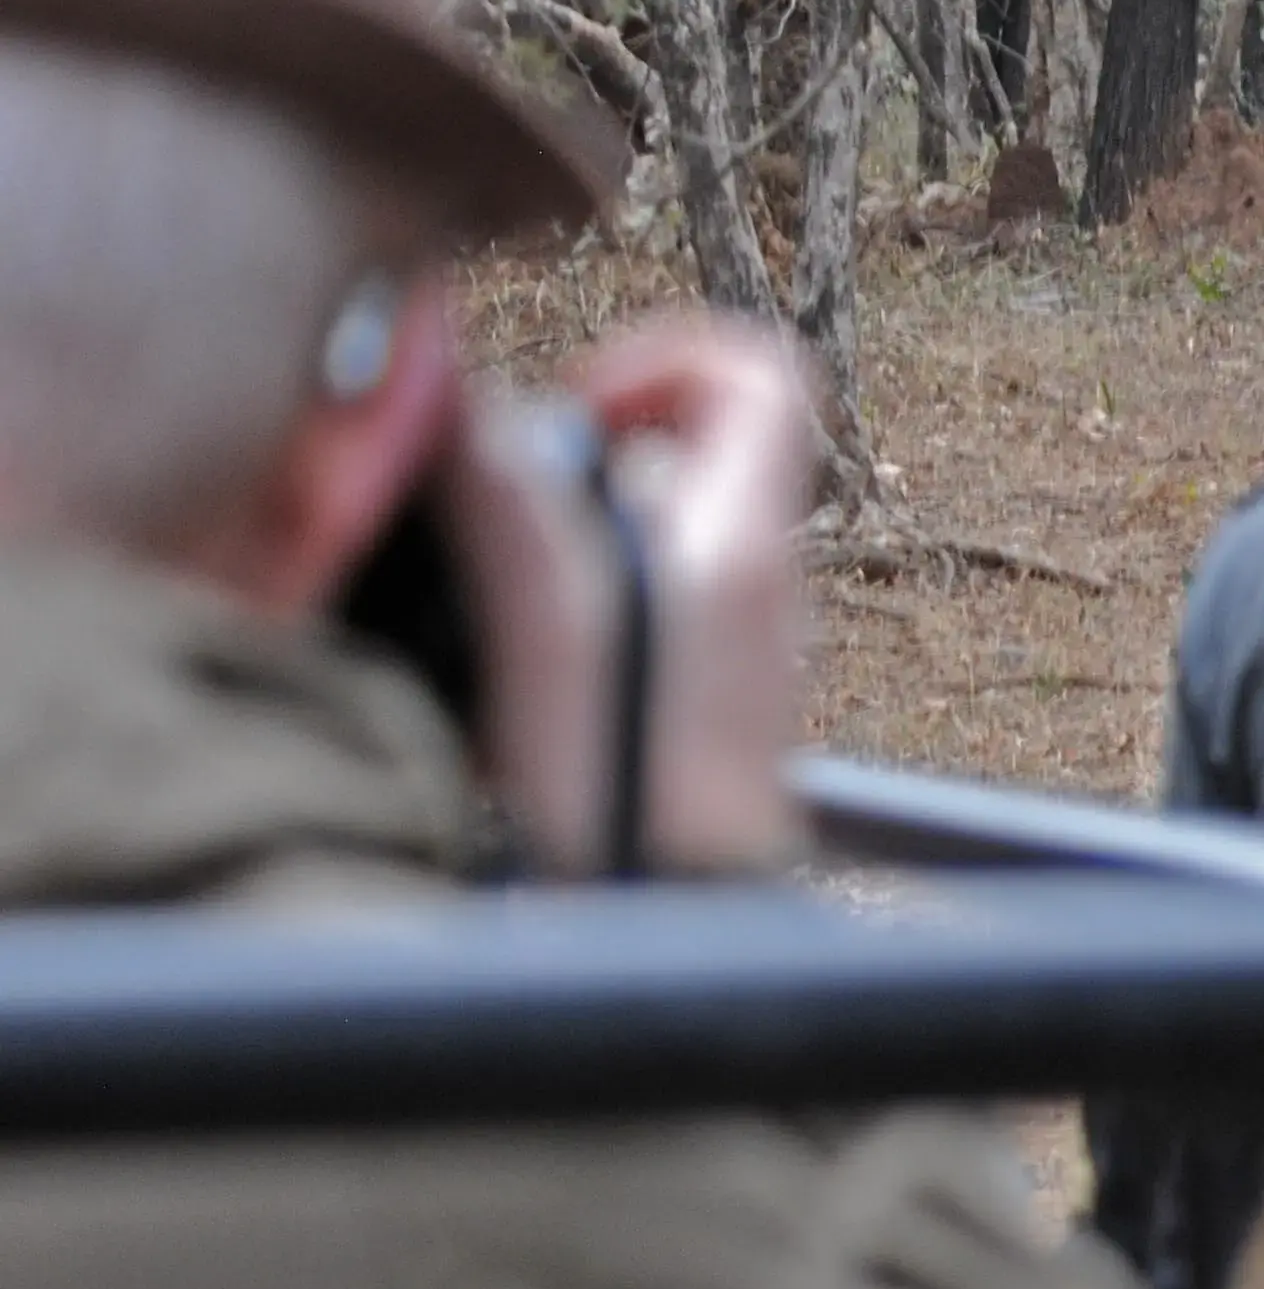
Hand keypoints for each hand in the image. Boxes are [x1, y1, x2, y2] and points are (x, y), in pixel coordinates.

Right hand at [455, 312, 816, 875]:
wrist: (679, 933)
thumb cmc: (630, 802)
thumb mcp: (553, 634)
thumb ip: (517, 512)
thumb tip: (476, 414)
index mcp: (744, 543)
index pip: (762, 376)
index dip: (665, 355)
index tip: (577, 402)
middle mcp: (762, 585)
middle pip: (680, 453)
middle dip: (573, 460)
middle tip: (501, 511)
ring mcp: (740, 646)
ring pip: (646, 535)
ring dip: (560, 544)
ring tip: (496, 603)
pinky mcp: (705, 705)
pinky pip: (639, 613)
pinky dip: (572, 614)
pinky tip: (512, 674)